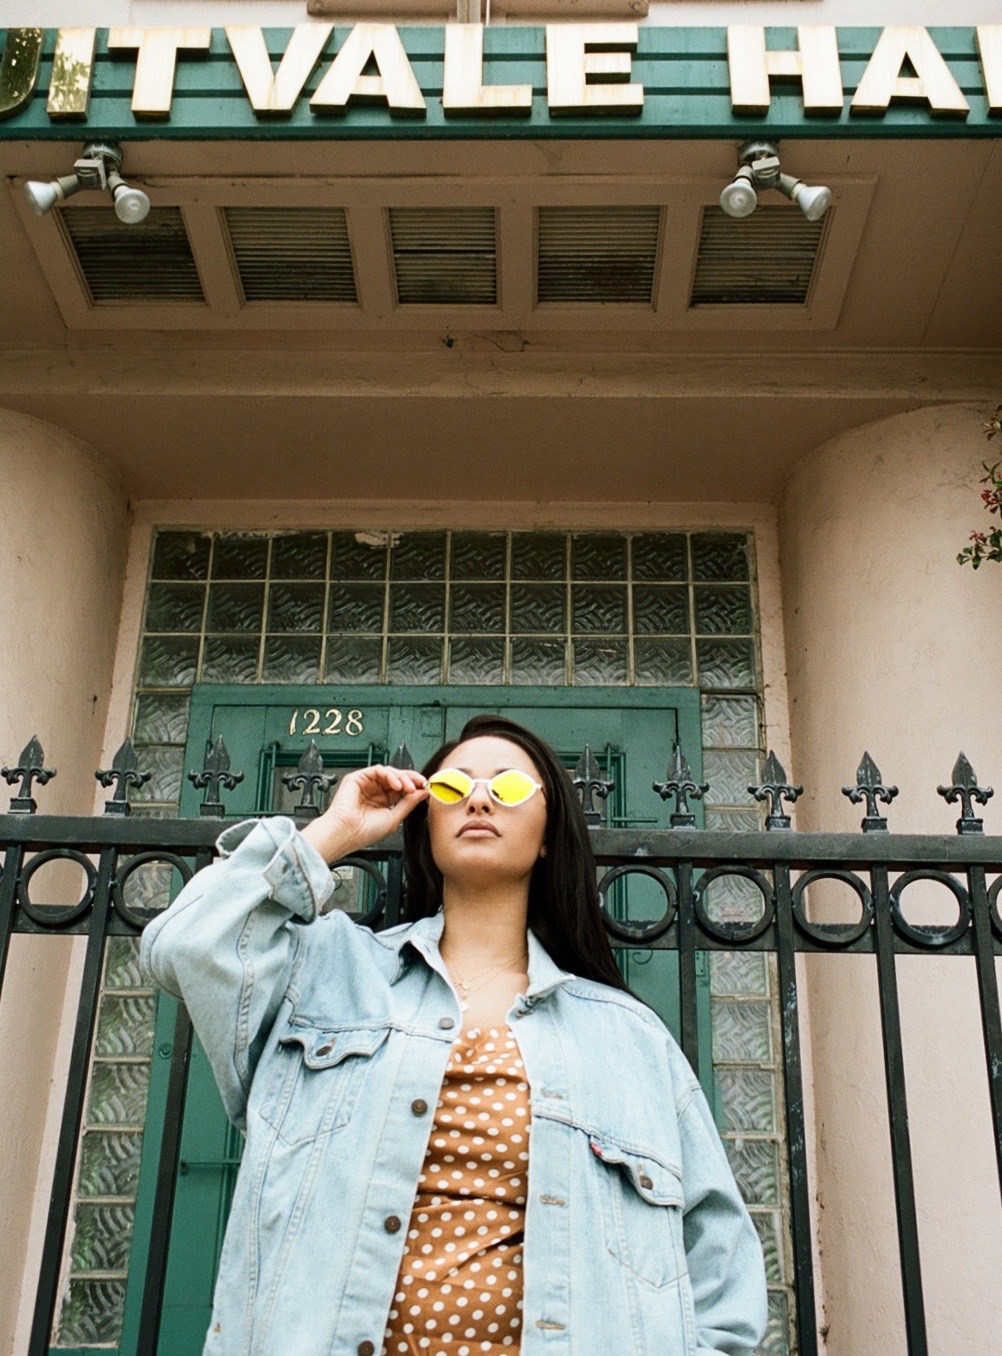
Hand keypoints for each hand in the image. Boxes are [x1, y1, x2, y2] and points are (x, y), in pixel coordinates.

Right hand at [299, 764, 428, 863]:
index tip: (426, 787)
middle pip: (397, 778)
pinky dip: (390, 775)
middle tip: (421, 783)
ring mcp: (367, 785)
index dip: (415, 787)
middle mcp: (375, 793)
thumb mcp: (394, 818)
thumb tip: (423, 792)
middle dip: (411, 779)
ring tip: (409, 787)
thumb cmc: (364, 831)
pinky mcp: (358, 778)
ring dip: (402, 777)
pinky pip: (377, 770)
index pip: (402, 790)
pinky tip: (397, 785)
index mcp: (383, 803)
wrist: (347, 833)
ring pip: (389, 773)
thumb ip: (409, 803)